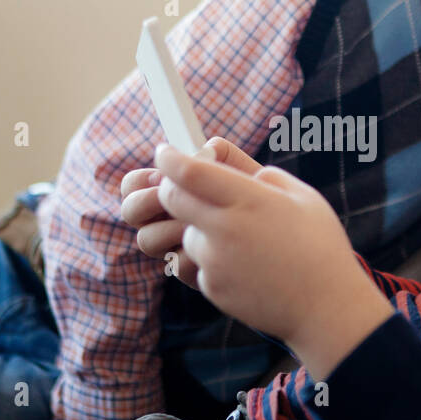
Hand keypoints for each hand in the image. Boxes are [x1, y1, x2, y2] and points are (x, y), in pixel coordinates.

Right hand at [120, 137, 262, 288]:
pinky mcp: (192, 272)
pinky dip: (195, 252)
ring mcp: (175, 247)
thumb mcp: (248, 174)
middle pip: (130, 212)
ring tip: (200, 222)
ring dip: (170, 227)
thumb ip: (225, 157)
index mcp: (172, 191)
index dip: (138, 180)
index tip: (159, 177)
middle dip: (145, 203)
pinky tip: (219, 248)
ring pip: (147, 241)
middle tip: (170, 200)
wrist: (290, 241)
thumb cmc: (264, 201)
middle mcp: (166, 219)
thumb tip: (207, 147)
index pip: (134, 184)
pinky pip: (177, 264)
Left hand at [153, 144, 392, 378]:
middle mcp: (225, 229)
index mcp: (250, 200)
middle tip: (182, 186)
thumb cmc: (321, 247)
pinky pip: (198, 265)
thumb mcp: (303, 197)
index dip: (170, 158)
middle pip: (171, 199)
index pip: (189, 172)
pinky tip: (246, 266)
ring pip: (185, 234)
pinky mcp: (212, 288)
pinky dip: (212, 260)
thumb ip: (264, 175)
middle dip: (170, 188)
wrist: (326, 308)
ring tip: (240, 239)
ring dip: (197, 229)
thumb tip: (232, 165)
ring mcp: (215, 262)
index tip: (166, 152)